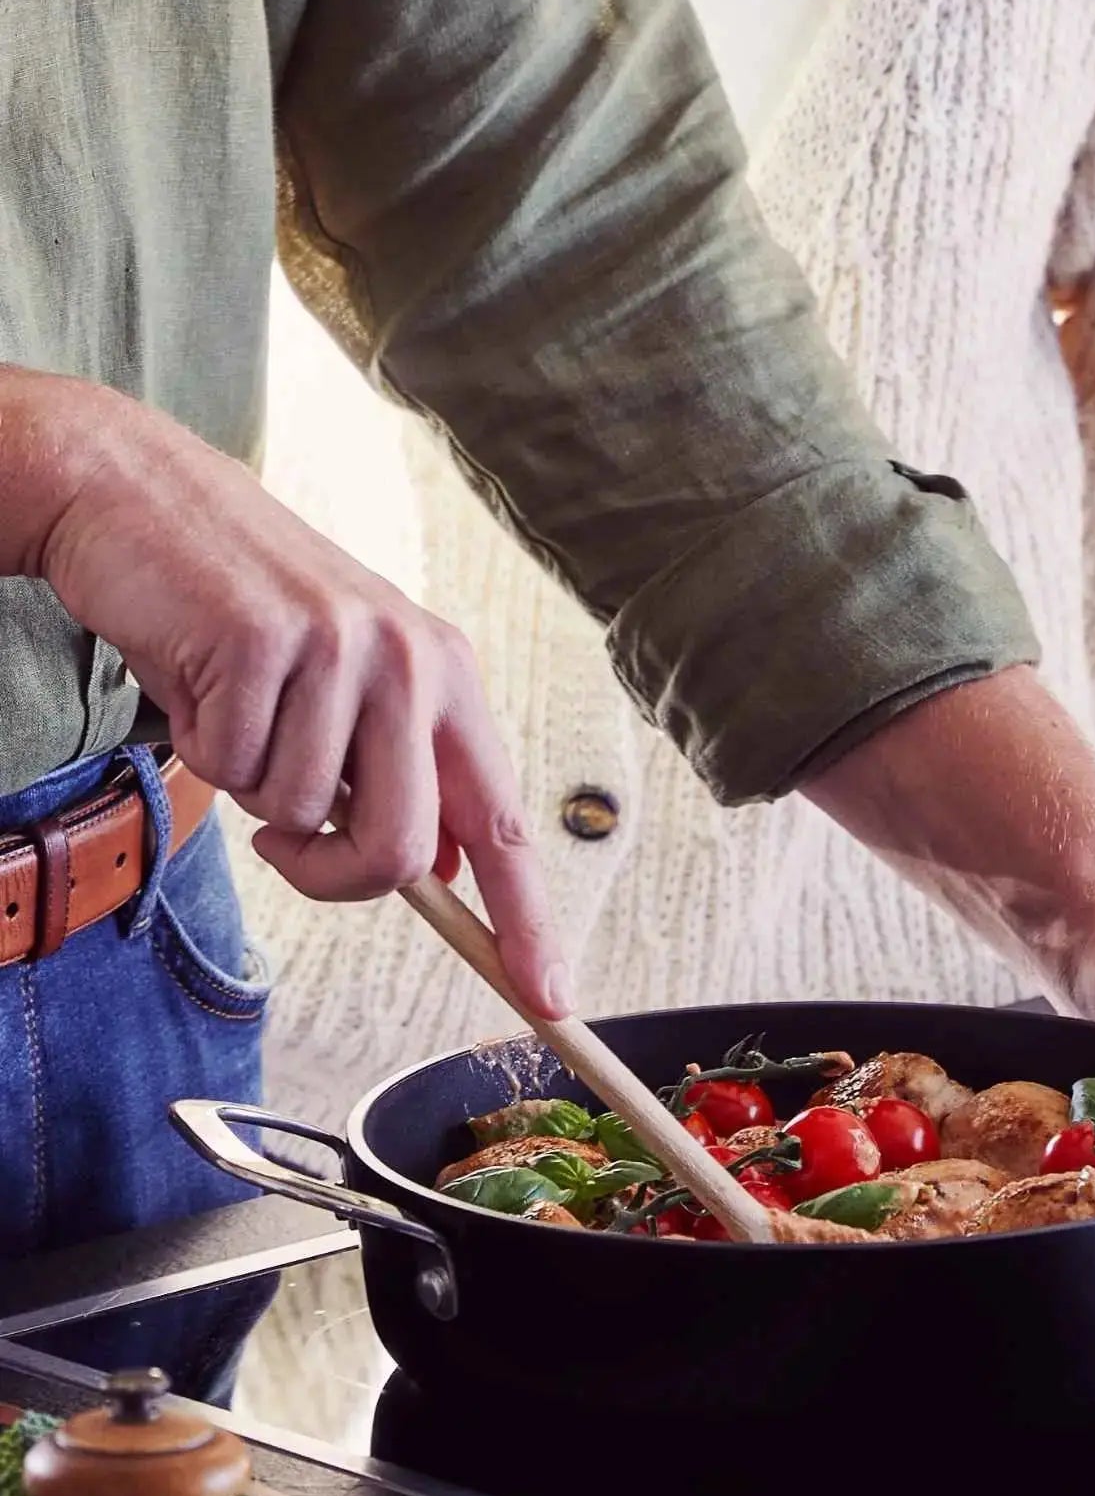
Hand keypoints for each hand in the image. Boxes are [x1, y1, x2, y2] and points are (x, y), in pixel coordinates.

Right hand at [1, 367, 569, 1015]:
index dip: (527, 920)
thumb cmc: (245, 612)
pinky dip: (203, 745)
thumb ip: (397, 774)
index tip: (549, 997)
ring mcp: (342, 647)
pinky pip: (231, 768)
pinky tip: (205, 676)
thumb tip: (437, 876)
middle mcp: (414, 661)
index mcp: (449, 678)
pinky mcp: (263, 638)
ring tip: (240, 705)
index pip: (504, 823)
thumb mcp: (346, 689)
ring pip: (301, 815)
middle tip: (287, 846)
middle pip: (400, 853)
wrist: (143, 498)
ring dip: (250, 786)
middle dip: (332, 876)